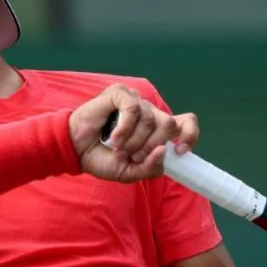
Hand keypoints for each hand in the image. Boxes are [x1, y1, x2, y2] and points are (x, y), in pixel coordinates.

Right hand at [69, 84, 199, 181]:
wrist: (76, 151)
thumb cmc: (102, 159)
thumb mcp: (130, 173)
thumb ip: (150, 168)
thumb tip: (164, 152)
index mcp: (157, 130)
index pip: (186, 123)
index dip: (190, 135)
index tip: (179, 151)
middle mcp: (150, 113)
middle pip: (169, 124)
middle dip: (152, 146)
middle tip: (134, 156)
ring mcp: (136, 101)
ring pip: (151, 120)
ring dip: (133, 141)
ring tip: (117, 148)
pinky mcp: (121, 93)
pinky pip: (134, 109)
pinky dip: (125, 128)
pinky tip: (113, 138)